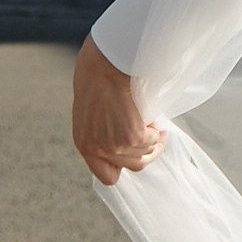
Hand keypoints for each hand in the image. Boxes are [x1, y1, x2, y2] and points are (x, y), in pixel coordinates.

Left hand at [71, 36, 163, 186]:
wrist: (104, 65)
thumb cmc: (96, 76)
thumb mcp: (90, 110)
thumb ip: (100, 128)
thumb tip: (120, 132)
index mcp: (84, 144)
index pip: (107, 176)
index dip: (124, 166)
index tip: (133, 151)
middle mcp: (98, 150)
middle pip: (133, 166)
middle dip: (147, 153)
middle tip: (155, 138)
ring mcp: (115, 146)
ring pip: (146, 155)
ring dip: (154, 141)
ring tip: (156, 126)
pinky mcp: (132, 137)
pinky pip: (153, 140)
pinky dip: (157, 131)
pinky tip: (155, 119)